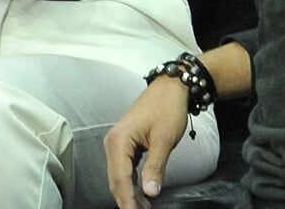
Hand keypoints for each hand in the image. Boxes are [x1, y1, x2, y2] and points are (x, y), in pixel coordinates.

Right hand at [103, 76, 190, 208]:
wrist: (171, 88)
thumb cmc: (167, 108)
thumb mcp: (163, 140)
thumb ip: (155, 167)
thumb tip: (149, 192)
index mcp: (118, 140)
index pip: (120, 179)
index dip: (128, 200)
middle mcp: (113, 142)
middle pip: (116, 180)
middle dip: (126, 200)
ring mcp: (118, 143)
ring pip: (120, 176)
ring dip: (130, 194)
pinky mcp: (126, 144)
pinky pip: (125, 169)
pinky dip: (132, 183)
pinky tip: (142, 194)